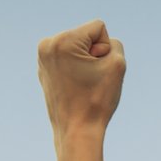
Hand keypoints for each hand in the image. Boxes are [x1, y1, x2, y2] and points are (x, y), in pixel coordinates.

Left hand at [37, 18, 124, 143]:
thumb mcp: (117, 64)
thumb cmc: (97, 100)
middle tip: (89, 80)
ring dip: (87, 62)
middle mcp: (47, 45)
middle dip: (94, 55)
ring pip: (79, 48)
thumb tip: (94, 46)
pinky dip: (77, 70)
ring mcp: (42, 58)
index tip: (96, 71)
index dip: (106, 49)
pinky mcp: (44, 70)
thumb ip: (114, 43)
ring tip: (81, 84)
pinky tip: (74, 88)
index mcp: (62, 40)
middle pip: (87, 36)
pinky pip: (70, 59)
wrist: (77, 133)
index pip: (98, 28)